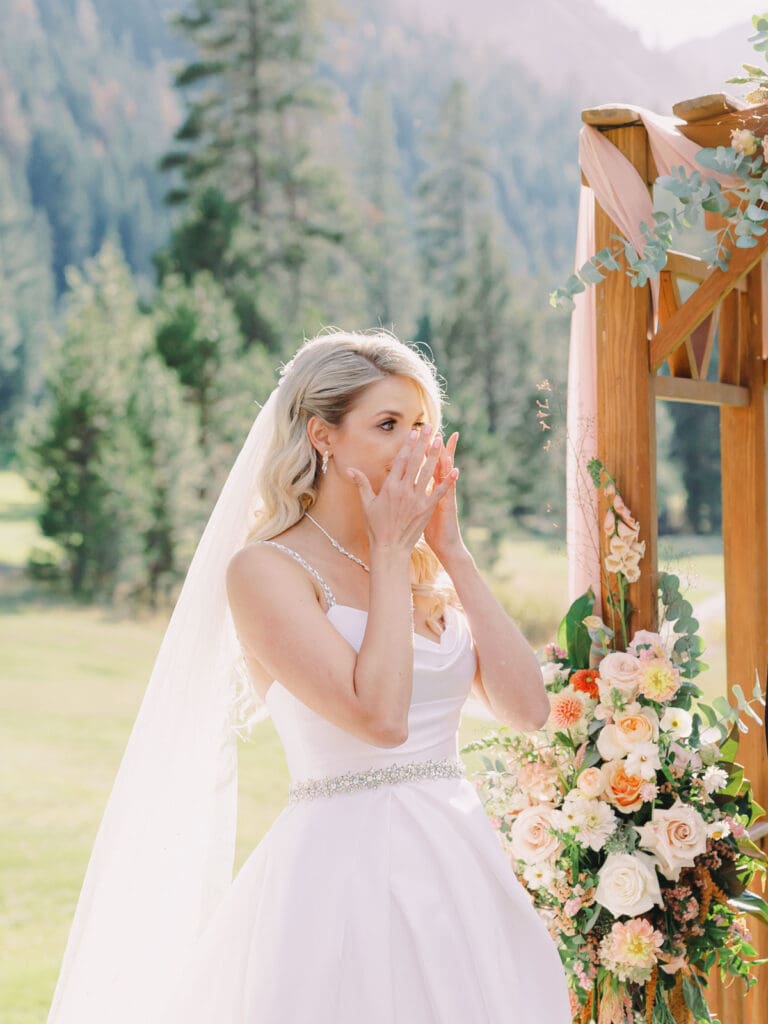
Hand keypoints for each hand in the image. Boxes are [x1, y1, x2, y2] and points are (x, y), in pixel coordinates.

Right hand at [347, 425, 458, 553]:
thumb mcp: (367, 504)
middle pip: (415, 462)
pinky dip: (447, 480)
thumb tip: (350, 469)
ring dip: (435, 456)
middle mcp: (404, 491)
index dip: (408, 445)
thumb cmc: (376, 526)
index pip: (400, 461)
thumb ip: (361, 484)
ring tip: (440, 441)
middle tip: (430, 428)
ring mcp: (417, 499)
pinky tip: (455, 469)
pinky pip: (439, 492)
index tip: (414, 432)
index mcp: (390, 487)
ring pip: (428, 473)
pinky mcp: (427, 509)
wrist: (390, 548)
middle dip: (423, 443)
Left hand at [423, 431, 464, 560]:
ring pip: (443, 473)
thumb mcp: (422, 509)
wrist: (445, 544)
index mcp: (426, 488)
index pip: (422, 465)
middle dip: (431, 446)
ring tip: (442, 441)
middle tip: (431, 429)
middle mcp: (436, 488)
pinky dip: (451, 481)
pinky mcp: (447, 506)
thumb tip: (406, 485)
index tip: (415, 434)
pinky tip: (455, 469)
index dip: (419, 450)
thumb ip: (415, 495)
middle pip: (434, 463)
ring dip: (443, 457)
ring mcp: (443, 496)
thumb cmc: (431, 528)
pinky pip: (449, 492)